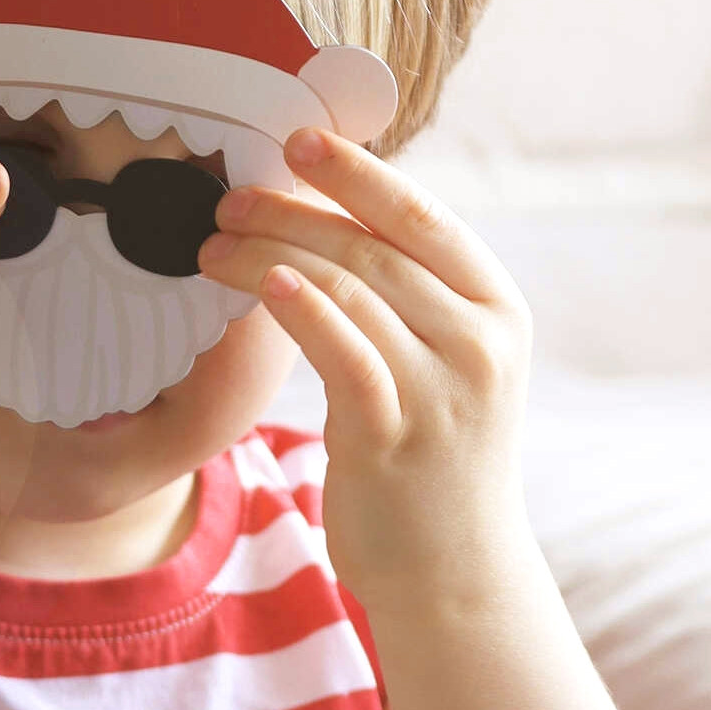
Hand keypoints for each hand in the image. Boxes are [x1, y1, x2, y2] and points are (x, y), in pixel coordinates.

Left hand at [197, 127, 535, 609]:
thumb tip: (330, 223)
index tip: (298, 139)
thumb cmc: (432, 460)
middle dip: (295, 212)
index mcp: (497, 307)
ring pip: (350, 290)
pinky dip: (300, 311)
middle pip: (376, 247)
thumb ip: (410, 299)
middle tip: (228, 197)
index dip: (359, 172)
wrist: (456, 570)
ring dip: (272, 257)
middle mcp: (480, 340)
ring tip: (213, 245)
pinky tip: (259, 287)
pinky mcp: (395, 436)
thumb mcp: (447, 365)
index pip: (424, 217)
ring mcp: (442, 388)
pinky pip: (343, 353)